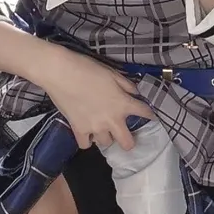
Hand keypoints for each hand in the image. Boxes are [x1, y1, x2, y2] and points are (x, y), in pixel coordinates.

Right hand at [34, 45, 154, 152]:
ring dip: (106, 137)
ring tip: (103, 130)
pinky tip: (87, 133)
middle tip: (125, 135)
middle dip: (129, 141)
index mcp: (122, 104)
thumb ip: (126, 85)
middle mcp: (111, 120)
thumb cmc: (88, 68)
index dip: (150, 115)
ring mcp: (94, 127)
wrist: (61, 73)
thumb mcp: (112, 73)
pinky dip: (87, 140)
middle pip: (127, 143)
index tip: (152, 117)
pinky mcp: (78, 130)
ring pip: (106, 143)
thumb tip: (135, 93)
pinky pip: (85, 144)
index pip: (144, 113)